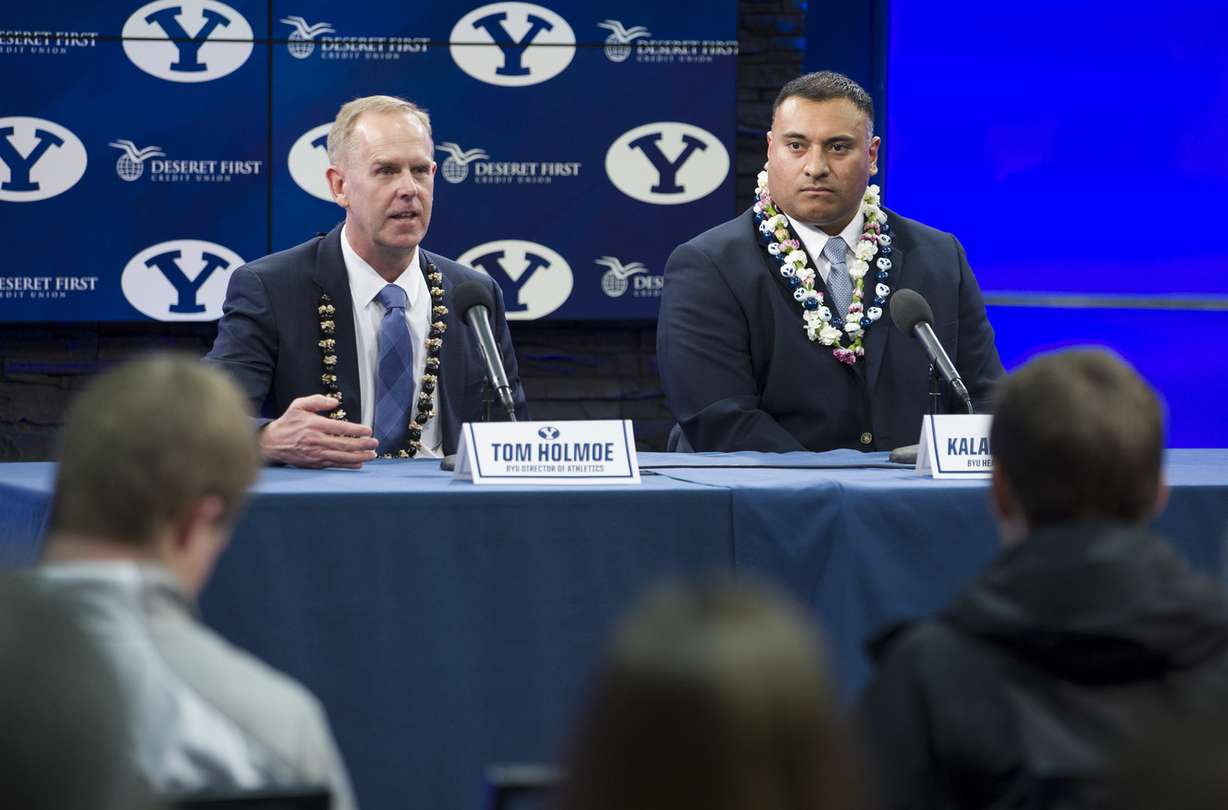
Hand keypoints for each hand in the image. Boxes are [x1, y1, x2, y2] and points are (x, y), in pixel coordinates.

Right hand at [261, 395, 377, 468]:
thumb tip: (335, 401)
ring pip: (341, 457)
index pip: (340, 428)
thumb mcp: (299, 405)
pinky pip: (334, 465)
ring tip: (372, 455)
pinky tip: (359, 464)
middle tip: (375, 443)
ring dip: (359, 456)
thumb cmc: (288, 422)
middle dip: (362, 445)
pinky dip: (348, 465)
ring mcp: (315, 454)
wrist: (271, 443)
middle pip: (344, 444)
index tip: (368, 430)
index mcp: (314, 425)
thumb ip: (317, 400)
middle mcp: (316, 440)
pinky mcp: (314, 463)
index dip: (356, 430)